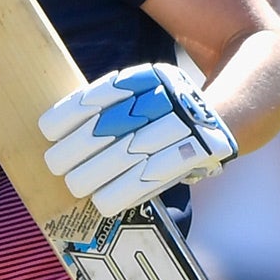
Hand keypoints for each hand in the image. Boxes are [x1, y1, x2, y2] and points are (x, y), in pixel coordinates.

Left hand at [39, 64, 236, 217]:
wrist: (233, 110)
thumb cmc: (167, 107)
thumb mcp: (145, 91)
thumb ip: (112, 104)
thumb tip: (59, 129)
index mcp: (150, 78)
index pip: (103, 94)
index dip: (71, 113)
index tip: (46, 130)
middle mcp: (168, 98)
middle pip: (111, 127)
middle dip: (77, 149)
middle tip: (55, 164)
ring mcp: (185, 126)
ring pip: (130, 155)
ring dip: (96, 174)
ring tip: (74, 184)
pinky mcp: (198, 154)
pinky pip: (155, 178)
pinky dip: (125, 192)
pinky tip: (103, 201)